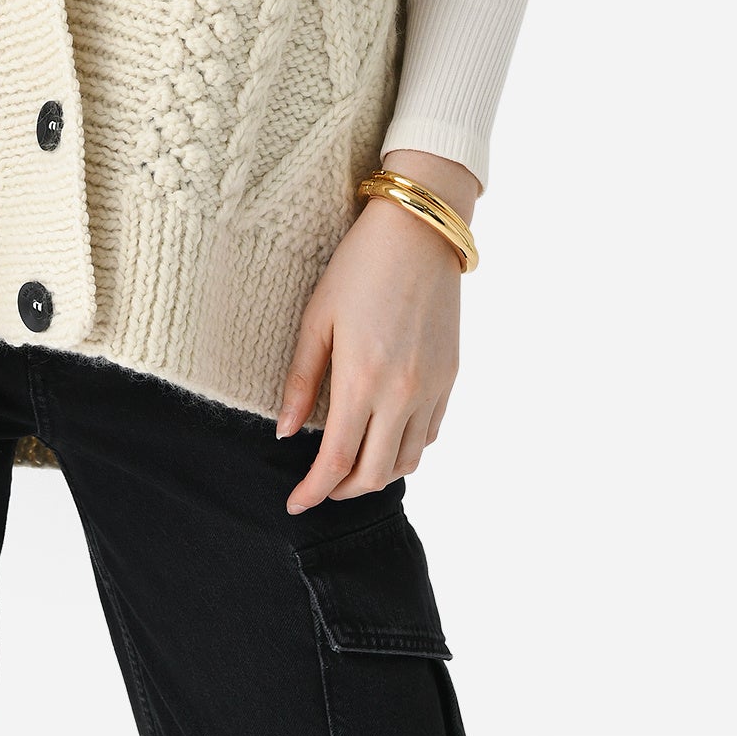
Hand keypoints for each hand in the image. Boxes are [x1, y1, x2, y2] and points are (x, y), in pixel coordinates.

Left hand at [275, 149, 477, 512]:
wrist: (418, 231)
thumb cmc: (358, 266)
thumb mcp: (316, 317)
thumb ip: (302, 380)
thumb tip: (286, 433)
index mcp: (363, 378)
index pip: (337, 460)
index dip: (314, 491)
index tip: (295, 503)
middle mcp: (403, 393)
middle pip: (375, 474)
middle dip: (343, 491)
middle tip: (319, 488)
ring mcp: (432, 388)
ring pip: (407, 461)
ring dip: (377, 475)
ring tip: (350, 467)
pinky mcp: (450, 378)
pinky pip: (429, 434)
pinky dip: (405, 449)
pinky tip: (384, 436)